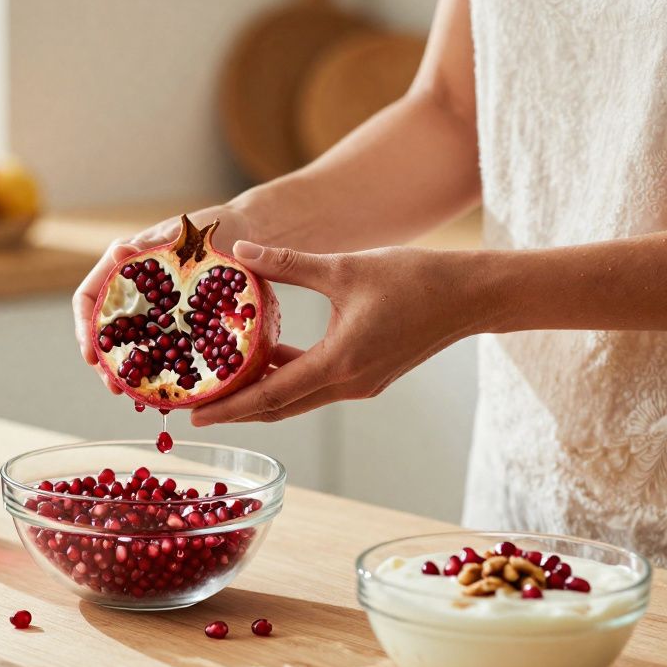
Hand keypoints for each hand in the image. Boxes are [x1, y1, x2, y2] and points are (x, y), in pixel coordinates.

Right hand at [72, 203, 252, 392]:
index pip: (87, 298)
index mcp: (122, 266)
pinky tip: (163, 384)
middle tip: (115, 387)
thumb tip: (119, 251)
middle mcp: (131, 290)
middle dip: (105, 361)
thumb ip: (151, 246)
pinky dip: (156, 365)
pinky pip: (157, 346)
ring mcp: (152, 308)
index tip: (91, 354)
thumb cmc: (209, 226)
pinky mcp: (173, 321)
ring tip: (133, 394)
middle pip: (103, 330)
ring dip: (128, 369)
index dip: (84, 328)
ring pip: (128, 343)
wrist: (244, 231)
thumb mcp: (180, 235)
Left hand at [191, 242, 482, 424]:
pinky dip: (288, 378)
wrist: (471, 295)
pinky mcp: (368, 375)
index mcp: (339, 365)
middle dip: (236, 409)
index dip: (229, 406)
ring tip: (222, 384)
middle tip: (196, 409)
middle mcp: (347, 385)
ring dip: (261, 394)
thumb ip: (289, 263)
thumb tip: (241, 252)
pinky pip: (317, 384)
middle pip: (279, 407)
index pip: (270, 396)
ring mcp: (360, 384)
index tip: (195, 415)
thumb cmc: (415, 279)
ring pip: (298, 398)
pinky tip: (266, 357)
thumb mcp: (344, 267)